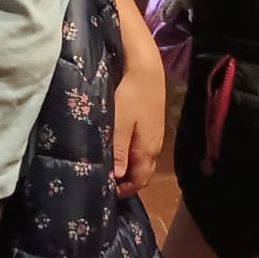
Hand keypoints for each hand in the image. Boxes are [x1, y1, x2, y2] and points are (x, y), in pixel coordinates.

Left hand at [111, 56, 165, 197]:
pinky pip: (141, 148)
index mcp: (147, 150)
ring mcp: (154, 135)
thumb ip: (119, 151)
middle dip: (125, 181)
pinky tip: (116, 146)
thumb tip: (118, 178)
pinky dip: (130, 153)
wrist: (144, 66)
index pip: (139, 182)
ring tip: (108, 165)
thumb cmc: (129, 94)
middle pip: (142, 173)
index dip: (123, 190)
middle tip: (104, 180)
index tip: (104, 191)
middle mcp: (154, 147)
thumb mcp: (119, 123)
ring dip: (127, 167)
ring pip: (141, 160)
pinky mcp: (151, 124)